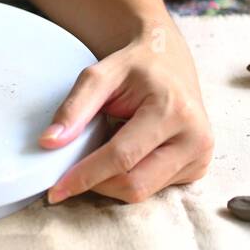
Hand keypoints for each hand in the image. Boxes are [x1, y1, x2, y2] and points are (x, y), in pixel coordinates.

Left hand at [41, 25, 213, 203]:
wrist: (168, 58)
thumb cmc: (134, 66)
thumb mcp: (100, 75)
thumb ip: (74, 108)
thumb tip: (49, 143)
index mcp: (173, 111)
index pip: (121, 157)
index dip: (85, 176)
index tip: (54, 191)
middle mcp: (195, 137)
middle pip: (134, 185)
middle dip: (97, 184)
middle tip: (72, 171)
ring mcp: (200, 155)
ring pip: (142, 191)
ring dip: (112, 180)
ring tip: (107, 147)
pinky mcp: (197, 167)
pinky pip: (152, 187)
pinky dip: (130, 175)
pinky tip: (129, 150)